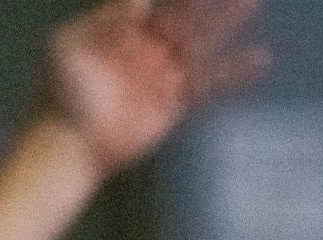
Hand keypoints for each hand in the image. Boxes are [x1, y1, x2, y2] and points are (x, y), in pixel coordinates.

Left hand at [41, 0, 268, 180]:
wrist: (74, 142)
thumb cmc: (61, 93)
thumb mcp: (68, 48)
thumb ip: (100, 24)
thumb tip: (135, 2)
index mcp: (118, 25)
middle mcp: (146, 43)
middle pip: (183, 11)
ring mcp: (163, 71)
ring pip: (202, 39)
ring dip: (227, 21)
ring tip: (253, 2)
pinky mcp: (176, 99)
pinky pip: (212, 82)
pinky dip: (236, 72)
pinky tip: (261, 59)